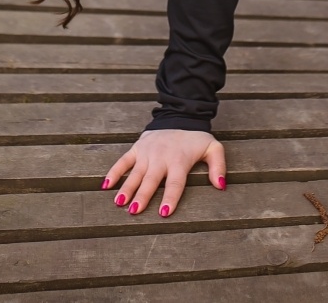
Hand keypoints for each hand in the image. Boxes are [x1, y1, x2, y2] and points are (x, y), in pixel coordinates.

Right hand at [102, 128, 224, 217]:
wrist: (179, 116)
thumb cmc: (196, 139)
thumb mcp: (214, 149)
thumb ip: (218, 167)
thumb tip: (221, 186)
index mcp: (179, 161)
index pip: (174, 183)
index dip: (170, 198)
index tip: (164, 212)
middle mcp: (161, 158)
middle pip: (150, 180)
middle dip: (142, 196)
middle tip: (134, 211)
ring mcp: (147, 153)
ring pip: (135, 173)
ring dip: (126, 188)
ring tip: (119, 202)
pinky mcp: (137, 148)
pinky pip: (123, 161)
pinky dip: (114, 172)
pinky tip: (106, 185)